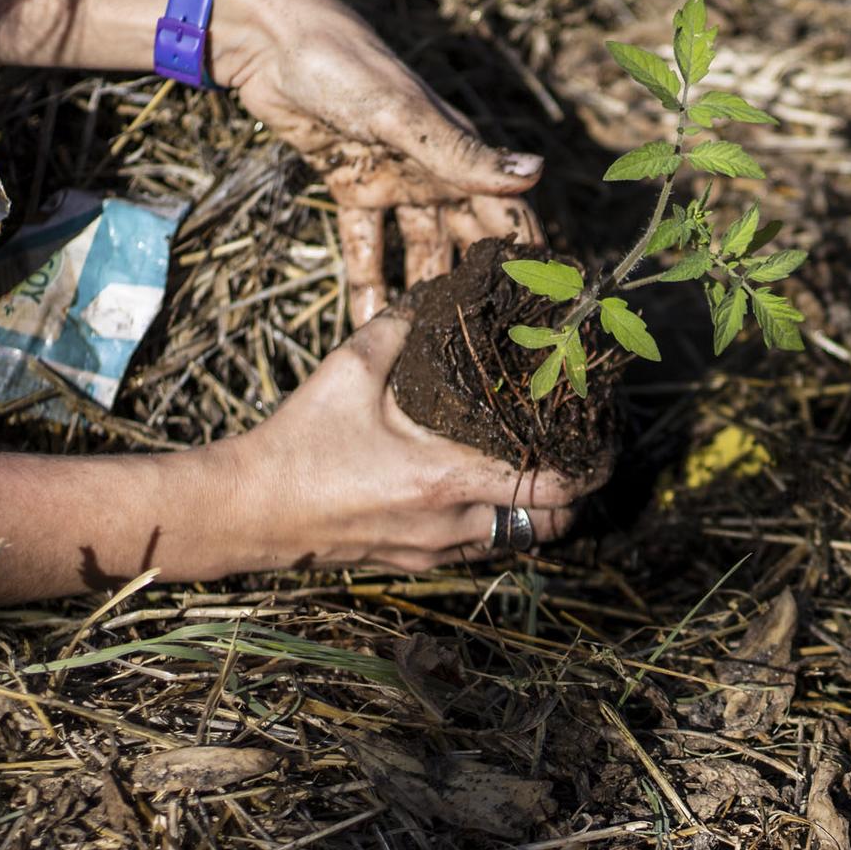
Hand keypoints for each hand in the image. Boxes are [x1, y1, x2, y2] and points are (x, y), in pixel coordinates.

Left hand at [215, 0, 545, 324]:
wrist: (270, 44)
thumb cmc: (347, 66)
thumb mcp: (406, 116)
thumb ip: (464, 155)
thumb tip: (537, 174)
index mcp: (459, 152)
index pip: (509, 214)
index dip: (528, 259)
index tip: (544, 314)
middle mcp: (435, 171)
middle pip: (468, 241)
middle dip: (478, 289)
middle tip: (487, 351)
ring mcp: (394, 181)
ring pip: (420, 251)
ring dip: (424, 294)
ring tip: (431, 351)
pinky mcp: (351, 188)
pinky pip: (366, 247)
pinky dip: (368, 283)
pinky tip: (367, 328)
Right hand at [220, 310, 594, 572]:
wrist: (247, 510)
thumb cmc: (299, 443)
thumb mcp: (350, 369)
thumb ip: (401, 324)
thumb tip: (438, 289)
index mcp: (448, 479)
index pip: (553, 488)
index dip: (591, 466)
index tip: (603, 439)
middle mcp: (451, 524)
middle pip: (551, 526)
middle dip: (574, 493)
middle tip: (574, 450)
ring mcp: (433, 550)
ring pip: (516, 540)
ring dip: (536, 509)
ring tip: (537, 464)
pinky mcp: (413, 561)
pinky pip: (478, 547)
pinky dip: (497, 521)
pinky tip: (484, 484)